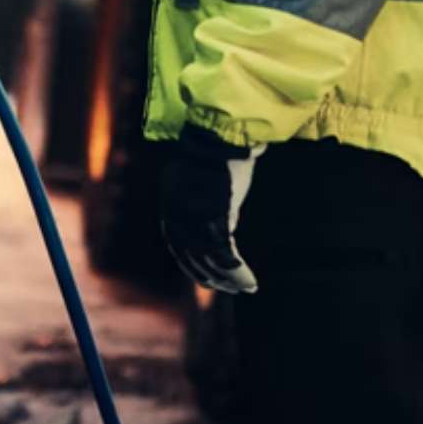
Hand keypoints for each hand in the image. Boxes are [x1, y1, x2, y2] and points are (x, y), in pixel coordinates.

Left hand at [161, 123, 263, 293]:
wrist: (221, 135)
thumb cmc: (217, 151)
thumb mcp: (201, 178)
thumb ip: (200, 202)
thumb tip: (218, 222)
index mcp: (171, 206)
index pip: (178, 246)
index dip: (193, 265)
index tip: (207, 278)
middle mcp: (178, 217)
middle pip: (193, 259)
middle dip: (212, 277)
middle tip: (230, 288)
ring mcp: (195, 221)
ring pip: (212, 263)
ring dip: (230, 280)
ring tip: (245, 288)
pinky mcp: (216, 221)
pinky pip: (227, 258)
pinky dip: (239, 273)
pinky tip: (250, 282)